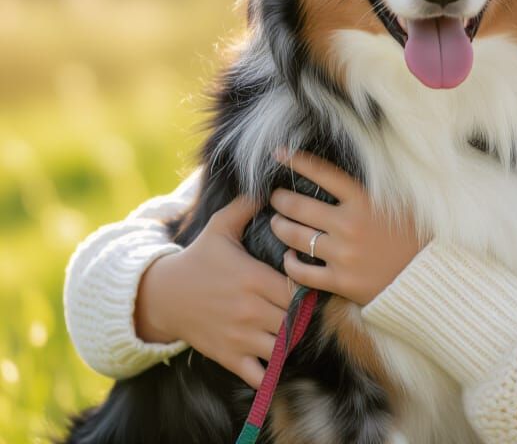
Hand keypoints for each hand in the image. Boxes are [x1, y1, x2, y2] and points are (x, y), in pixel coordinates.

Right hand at [135, 195, 293, 389]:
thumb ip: (245, 207)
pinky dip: (271, 372)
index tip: (308, 285)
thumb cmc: (198, 259)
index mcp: (253, 278)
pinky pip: (258, 375)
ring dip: (291, 342)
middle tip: (306, 310)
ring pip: (282, 347)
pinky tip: (275, 360)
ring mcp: (239, 336)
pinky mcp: (227, 356)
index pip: (298, 289)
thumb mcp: (219, 228)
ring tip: (292, 332)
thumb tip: (267, 187)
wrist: (162, 295)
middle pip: (295, 319)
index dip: (308, 289)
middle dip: (304, 317)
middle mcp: (250, 310)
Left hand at [269, 149, 426, 306]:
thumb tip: (346, 175)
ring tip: (276, 223)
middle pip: (299, 207)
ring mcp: (344, 254)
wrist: (429, 276)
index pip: (322, 173)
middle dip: (280, 200)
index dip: (297, 161)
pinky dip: (289, 264)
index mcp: (365, 200)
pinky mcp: (341, 281)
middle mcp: (350, 224)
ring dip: (280, 228)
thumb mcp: (399, 201)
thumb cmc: (415, 236)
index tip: (280, 154)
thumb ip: (372, 189)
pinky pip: (302, 272)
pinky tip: (288, 258)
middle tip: (275, 197)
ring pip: (295, 237)